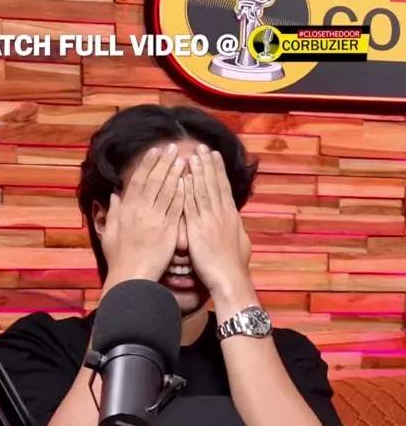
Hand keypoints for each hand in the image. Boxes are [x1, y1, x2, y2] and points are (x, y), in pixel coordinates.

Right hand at [101, 144, 184, 287]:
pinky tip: (188, 182)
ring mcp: (155, 218)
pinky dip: (182, 193)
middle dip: (163, 162)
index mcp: (126, 209)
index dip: (147, 164)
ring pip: (167, 190)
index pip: (138, 181)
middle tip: (172, 147)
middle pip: (154, 180)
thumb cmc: (119, 258)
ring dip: (175, 173)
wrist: (130, 277)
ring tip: (183, 158)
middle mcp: (140, 210)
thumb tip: (113, 196)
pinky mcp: (167, 229)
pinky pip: (176, 207)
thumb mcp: (109, 233)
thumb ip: (112, 213)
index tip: (154, 151)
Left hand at [183, 145, 251, 296]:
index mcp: (231, 217)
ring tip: (193, 155)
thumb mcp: (240, 243)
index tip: (214, 156)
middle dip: (208, 164)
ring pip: (203, 191)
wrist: (230, 278)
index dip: (218, 171)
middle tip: (202, 147)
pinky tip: (185, 178)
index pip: (224, 188)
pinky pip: (192, 206)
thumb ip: (235, 230)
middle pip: (214, 184)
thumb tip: (235, 223)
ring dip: (198, 172)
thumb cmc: (234, 266)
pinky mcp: (198, 229)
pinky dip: (189, 191)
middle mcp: (222, 214)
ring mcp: (210, 220)